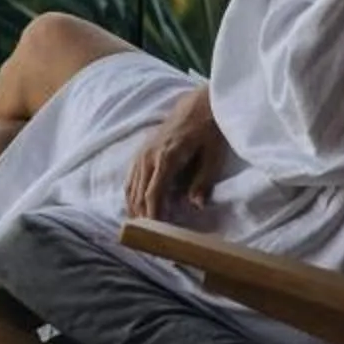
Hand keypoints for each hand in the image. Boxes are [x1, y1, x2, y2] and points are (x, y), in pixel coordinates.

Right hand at [125, 85, 226, 221]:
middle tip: (150, 237)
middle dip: (142, 217)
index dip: (153, 215)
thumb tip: (196, 206)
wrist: (198, 105)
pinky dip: (131, 195)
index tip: (156, 233)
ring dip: (135, 208)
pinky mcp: (141, 151)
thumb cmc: (209, 131)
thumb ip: (203, 182)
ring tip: (141, 228)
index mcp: (167, 158)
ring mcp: (142, 153)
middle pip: (139, 194)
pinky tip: (135, 207)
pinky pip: (130, 178)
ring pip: (131, 188)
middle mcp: (149, 156)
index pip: (154, 194)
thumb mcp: (214, 157)